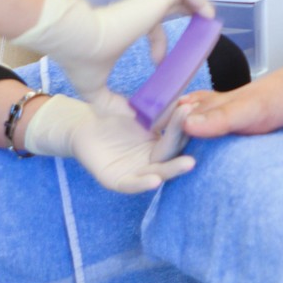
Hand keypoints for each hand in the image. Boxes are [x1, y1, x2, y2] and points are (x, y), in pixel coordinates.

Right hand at [11, 0, 213, 107]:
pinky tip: (208, 14)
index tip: (160, 63)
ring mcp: (147, 2)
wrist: (78, 40)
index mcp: (128, 25)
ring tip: (210, 18)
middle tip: (200, 31)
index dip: (160, 44)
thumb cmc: (83, 59)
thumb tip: (129, 117)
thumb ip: (109, 104)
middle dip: (186, 14)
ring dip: (195, 3)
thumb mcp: (94, 89)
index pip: (151, 28)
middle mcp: (139, 11)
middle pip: (169, 6)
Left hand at [21, 94, 195, 193]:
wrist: (84, 124)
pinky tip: (155, 180)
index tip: (191, 111)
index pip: (176, 137)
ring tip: (189, 163)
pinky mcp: (117, 181)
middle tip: (199, 136)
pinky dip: (144, 183)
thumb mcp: (138, 110)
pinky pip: (132, 184)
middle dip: (187, 145)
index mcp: (160, 143)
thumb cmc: (112, 115)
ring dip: (173, 169)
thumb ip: (158, 108)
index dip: (184, 125)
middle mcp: (151, 160)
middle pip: (171, 156)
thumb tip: (183, 98)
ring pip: (158, 172)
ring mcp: (136, 171)